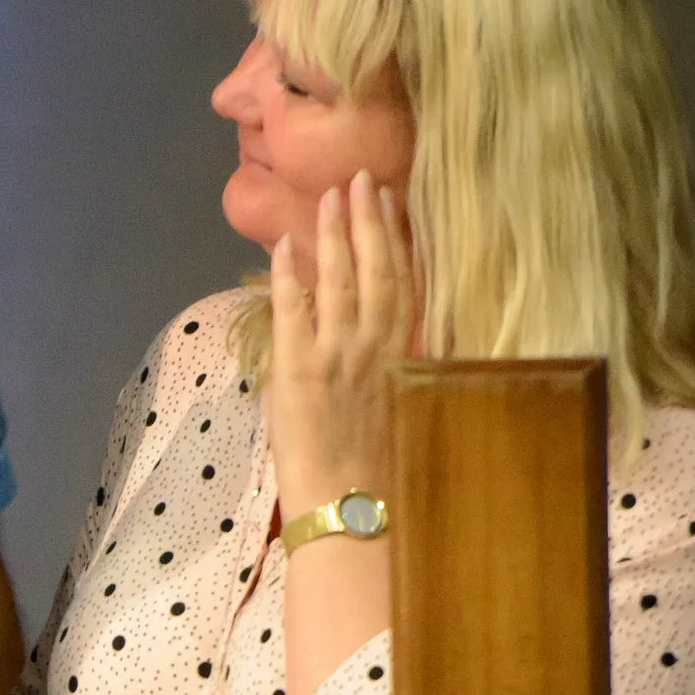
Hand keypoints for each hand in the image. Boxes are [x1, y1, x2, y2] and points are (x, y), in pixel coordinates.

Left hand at [267, 170, 408, 520]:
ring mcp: (338, 356)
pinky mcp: (298, 371)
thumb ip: (401, 364)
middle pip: (376, 269)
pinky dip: (289, 277)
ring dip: (333, 234)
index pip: (406, 283)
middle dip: (367, 220)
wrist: (355, 516)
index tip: (393, 201)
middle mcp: (377, 348)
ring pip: (338, 280)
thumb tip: (399, 332)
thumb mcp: (407, 410)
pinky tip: (286, 245)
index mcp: (407, 357)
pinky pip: (292, 312)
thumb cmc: (384, 474)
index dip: (398, 238)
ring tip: (331, 195)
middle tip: (360, 178)